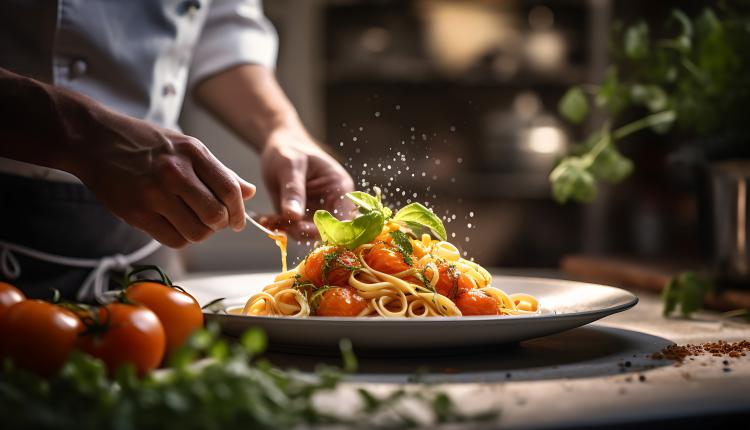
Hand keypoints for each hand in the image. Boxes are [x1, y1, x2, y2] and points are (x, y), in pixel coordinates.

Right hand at [72, 112, 254, 247]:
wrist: (93, 139)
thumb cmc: (145, 143)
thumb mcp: (186, 146)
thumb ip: (218, 171)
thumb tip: (249, 192)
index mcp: (192, 152)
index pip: (229, 190)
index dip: (238, 211)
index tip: (236, 221)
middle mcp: (175, 172)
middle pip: (215, 215)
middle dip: (220, 224)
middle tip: (213, 222)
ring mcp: (154, 194)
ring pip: (196, 232)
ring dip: (200, 233)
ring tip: (192, 222)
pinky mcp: (136, 213)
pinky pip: (173, 240)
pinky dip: (180, 238)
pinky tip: (174, 225)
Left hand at [259, 126, 353, 239]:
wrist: (279, 147)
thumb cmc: (289, 149)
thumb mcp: (290, 165)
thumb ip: (293, 191)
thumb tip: (293, 217)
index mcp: (340, 189)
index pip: (343, 219)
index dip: (326, 229)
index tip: (300, 228)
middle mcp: (333, 204)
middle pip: (327, 231)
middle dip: (303, 232)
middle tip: (280, 224)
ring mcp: (318, 212)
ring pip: (309, 235)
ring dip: (289, 231)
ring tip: (269, 219)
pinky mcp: (303, 217)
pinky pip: (295, 231)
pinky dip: (280, 228)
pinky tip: (267, 219)